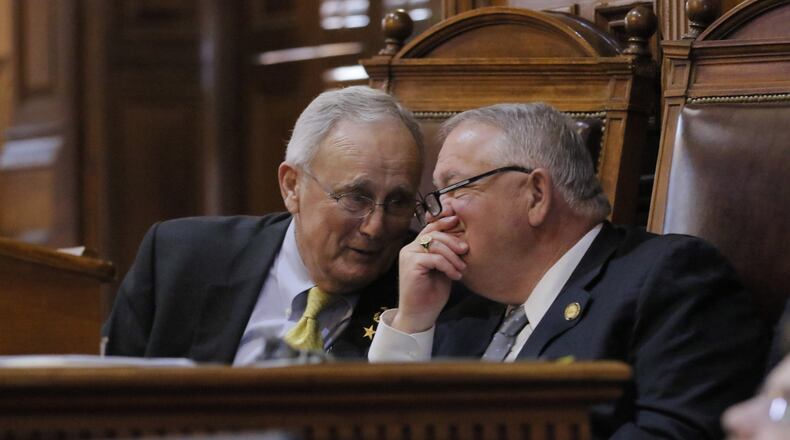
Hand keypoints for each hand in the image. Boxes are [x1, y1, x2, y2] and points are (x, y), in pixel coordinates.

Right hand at [392, 215, 468, 332]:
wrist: (420, 314)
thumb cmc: (432, 293)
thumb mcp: (443, 268)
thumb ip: (447, 254)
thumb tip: (463, 239)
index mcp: (416, 247)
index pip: (431, 228)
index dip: (444, 222)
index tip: (458, 221)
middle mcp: (410, 248)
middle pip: (434, 233)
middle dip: (453, 240)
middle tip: (466, 250)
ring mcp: (408, 255)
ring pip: (435, 244)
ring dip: (453, 256)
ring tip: (461, 268)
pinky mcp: (411, 265)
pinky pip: (435, 258)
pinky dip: (448, 266)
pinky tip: (455, 275)